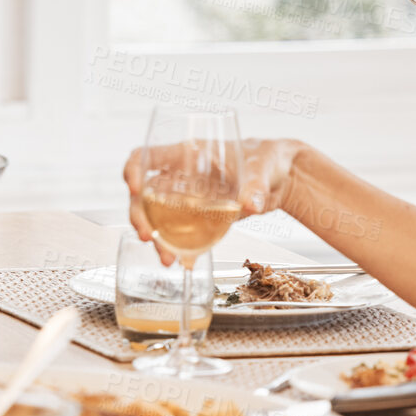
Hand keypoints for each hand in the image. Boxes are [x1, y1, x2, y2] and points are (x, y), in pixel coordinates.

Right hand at [122, 138, 305, 261]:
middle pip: (145, 194)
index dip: (133, 170)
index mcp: (188, 154)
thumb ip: (256, 184)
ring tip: (167, 258)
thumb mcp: (262, 166)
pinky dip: (179, 248)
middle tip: (146, 236)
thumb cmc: (267, 157)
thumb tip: (251, 203)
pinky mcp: (199, 218)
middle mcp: (181, 176)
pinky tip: (183, 261)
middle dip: (140, 216)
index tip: (134, 189)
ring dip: (157, 238)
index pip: (148, 156)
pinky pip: (180, 232)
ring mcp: (187, 199)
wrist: (282, 178)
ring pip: (158, 217)